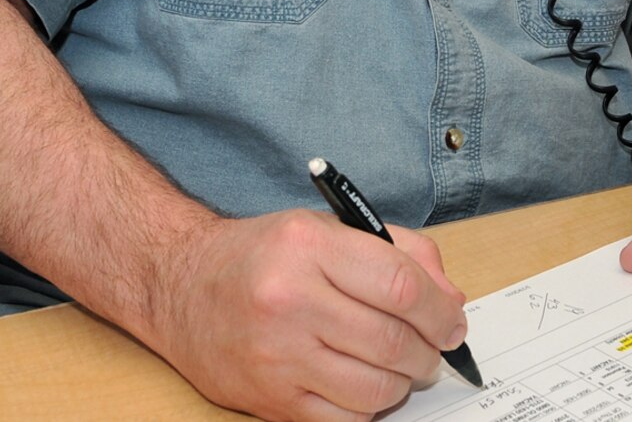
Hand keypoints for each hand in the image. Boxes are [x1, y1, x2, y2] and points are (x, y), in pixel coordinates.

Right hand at [136, 208, 469, 421]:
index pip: (400, 286)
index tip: (453, 322)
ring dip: (403, 383)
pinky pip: (344, 420)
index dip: (441, 311)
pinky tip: (363, 386)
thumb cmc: (261, 255)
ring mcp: (277, 355)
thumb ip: (398, 252)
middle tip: (433, 350)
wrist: (178, 286)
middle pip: (392, 342)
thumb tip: (450, 300)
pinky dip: (368, 409)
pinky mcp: (269, 399)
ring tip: (399, 368)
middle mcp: (290, 299)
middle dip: (429, 352)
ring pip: (375, 389)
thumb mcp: (327, 228)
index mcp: (310, 246)